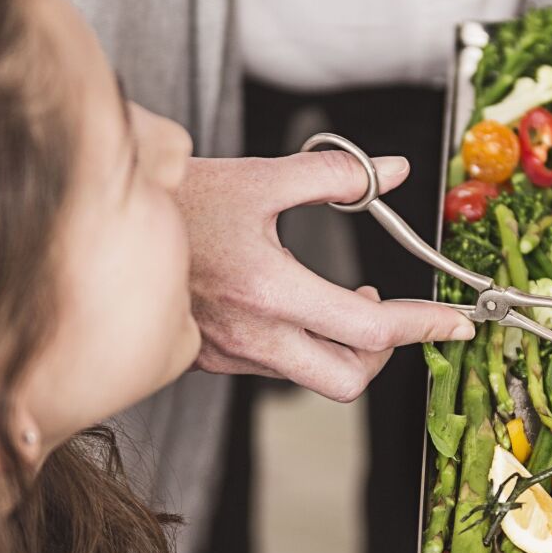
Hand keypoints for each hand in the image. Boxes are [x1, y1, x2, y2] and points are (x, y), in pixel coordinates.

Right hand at [178, 152, 475, 401]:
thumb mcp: (259, 178)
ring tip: (337, 301)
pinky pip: (273, 369)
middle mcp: (253, 336)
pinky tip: (293, 307)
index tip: (452, 321)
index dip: (422, 325)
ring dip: (339, 346)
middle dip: (380, 354)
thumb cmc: (176, 202)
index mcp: (270, 290)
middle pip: (346, 380)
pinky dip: (300, 344)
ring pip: (309, 378)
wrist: (99, 228)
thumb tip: (392, 172)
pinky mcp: (210, 359)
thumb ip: (334, 175)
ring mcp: (229, 355)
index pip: (370, 328)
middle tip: (387, 316)